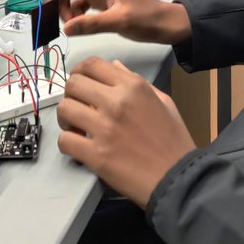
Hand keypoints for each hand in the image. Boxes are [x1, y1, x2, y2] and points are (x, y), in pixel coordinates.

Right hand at [45, 0, 190, 43]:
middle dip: (58, 4)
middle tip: (61, 24)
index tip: (50, 16)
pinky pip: (78, 3)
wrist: (167, 23)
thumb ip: (91, 24)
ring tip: (72, 28)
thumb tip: (65, 28)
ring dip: (65, 10)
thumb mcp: (120, 21)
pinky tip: (80, 26)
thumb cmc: (147, 19)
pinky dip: (74, 14)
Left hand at [57, 57, 196, 207]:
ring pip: (64, 109)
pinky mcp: (96, 154)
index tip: (79, 82)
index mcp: (133, 86)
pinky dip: (67, 142)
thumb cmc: (174, 142)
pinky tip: (78, 146)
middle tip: (77, 106)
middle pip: (73, 84)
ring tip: (75, 127)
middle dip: (71, 94)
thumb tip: (114, 66)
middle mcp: (116, 102)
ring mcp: (104, 128)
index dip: (79, 71)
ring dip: (66, 118)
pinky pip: (64, 140)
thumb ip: (136, 81)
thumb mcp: (163, 102)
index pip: (92, 65)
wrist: (179, 179)